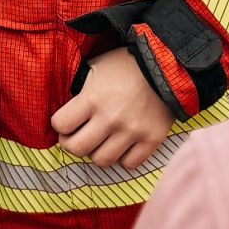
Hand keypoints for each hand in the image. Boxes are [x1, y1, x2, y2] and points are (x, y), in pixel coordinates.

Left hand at [51, 49, 173, 170]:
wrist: (167, 66)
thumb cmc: (127, 65)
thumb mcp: (96, 67)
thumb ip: (79, 89)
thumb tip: (66, 109)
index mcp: (93, 98)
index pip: (61, 125)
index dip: (60, 123)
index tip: (67, 120)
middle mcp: (111, 118)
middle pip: (77, 149)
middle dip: (72, 143)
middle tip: (78, 135)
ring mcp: (133, 132)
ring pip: (102, 161)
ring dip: (97, 152)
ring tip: (101, 140)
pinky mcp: (152, 140)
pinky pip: (129, 164)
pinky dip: (123, 158)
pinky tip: (122, 144)